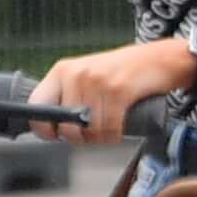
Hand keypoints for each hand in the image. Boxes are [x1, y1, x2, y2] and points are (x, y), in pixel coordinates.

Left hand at [45, 40, 195, 138]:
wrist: (159, 59)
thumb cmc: (123, 71)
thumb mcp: (88, 75)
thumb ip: (69, 95)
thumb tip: (51, 126)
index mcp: (63, 70)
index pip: (37, 104)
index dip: (44, 127)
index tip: (54, 135)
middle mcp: (76, 74)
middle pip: (66, 125)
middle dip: (79, 138)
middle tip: (91, 134)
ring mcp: (97, 81)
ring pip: (89, 129)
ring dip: (100, 138)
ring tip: (109, 130)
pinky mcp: (118, 90)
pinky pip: (109, 127)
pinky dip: (114, 135)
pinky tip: (119, 130)